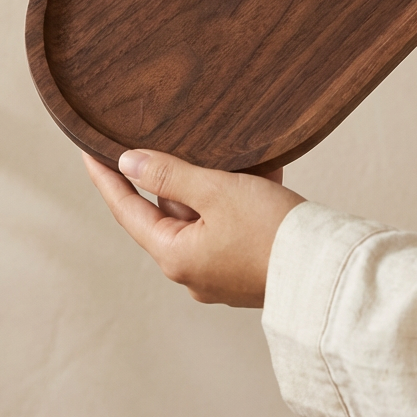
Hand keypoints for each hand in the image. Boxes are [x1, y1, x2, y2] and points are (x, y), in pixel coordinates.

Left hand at [83, 150, 304, 306]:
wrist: (329, 271)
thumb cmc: (272, 232)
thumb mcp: (216, 191)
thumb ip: (170, 175)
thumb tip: (128, 164)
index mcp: (175, 256)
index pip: (126, 211)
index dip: (107, 179)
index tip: (88, 153)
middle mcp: (192, 271)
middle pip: (169, 212)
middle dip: (179, 176)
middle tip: (175, 142)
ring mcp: (219, 274)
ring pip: (205, 216)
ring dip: (215, 186)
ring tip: (234, 157)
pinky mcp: (246, 270)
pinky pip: (232, 227)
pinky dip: (240, 200)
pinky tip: (260, 176)